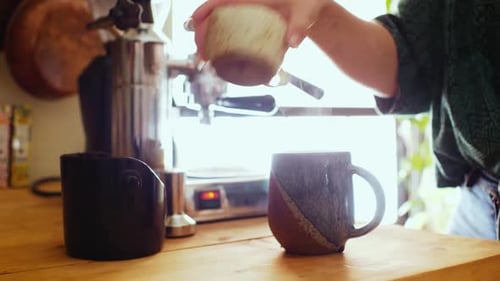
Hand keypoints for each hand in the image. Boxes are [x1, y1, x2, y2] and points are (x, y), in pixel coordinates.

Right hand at [190, 0, 329, 59]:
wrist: (313, 4)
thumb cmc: (309, 1)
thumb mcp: (306, 10)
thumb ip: (300, 26)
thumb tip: (293, 42)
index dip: (207, 8)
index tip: (194, 20)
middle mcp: (249, 5)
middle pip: (218, 14)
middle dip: (203, 31)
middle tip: (200, 51)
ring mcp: (249, 16)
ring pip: (223, 25)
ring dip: (211, 40)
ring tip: (205, 58)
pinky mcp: (253, 27)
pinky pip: (234, 34)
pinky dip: (224, 45)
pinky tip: (220, 58)